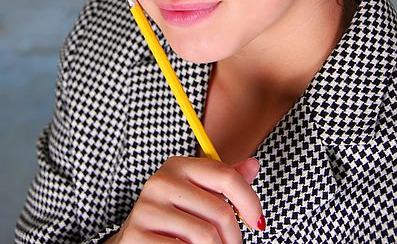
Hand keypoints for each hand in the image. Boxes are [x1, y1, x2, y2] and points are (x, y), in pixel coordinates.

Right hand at [106, 155, 263, 242]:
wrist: (134, 241)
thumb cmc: (175, 218)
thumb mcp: (198, 194)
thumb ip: (224, 182)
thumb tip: (254, 164)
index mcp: (179, 166)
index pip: (225, 176)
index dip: (249, 201)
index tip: (259, 222)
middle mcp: (161, 181)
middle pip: (220, 211)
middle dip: (234, 237)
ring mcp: (148, 209)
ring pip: (206, 237)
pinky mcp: (138, 235)